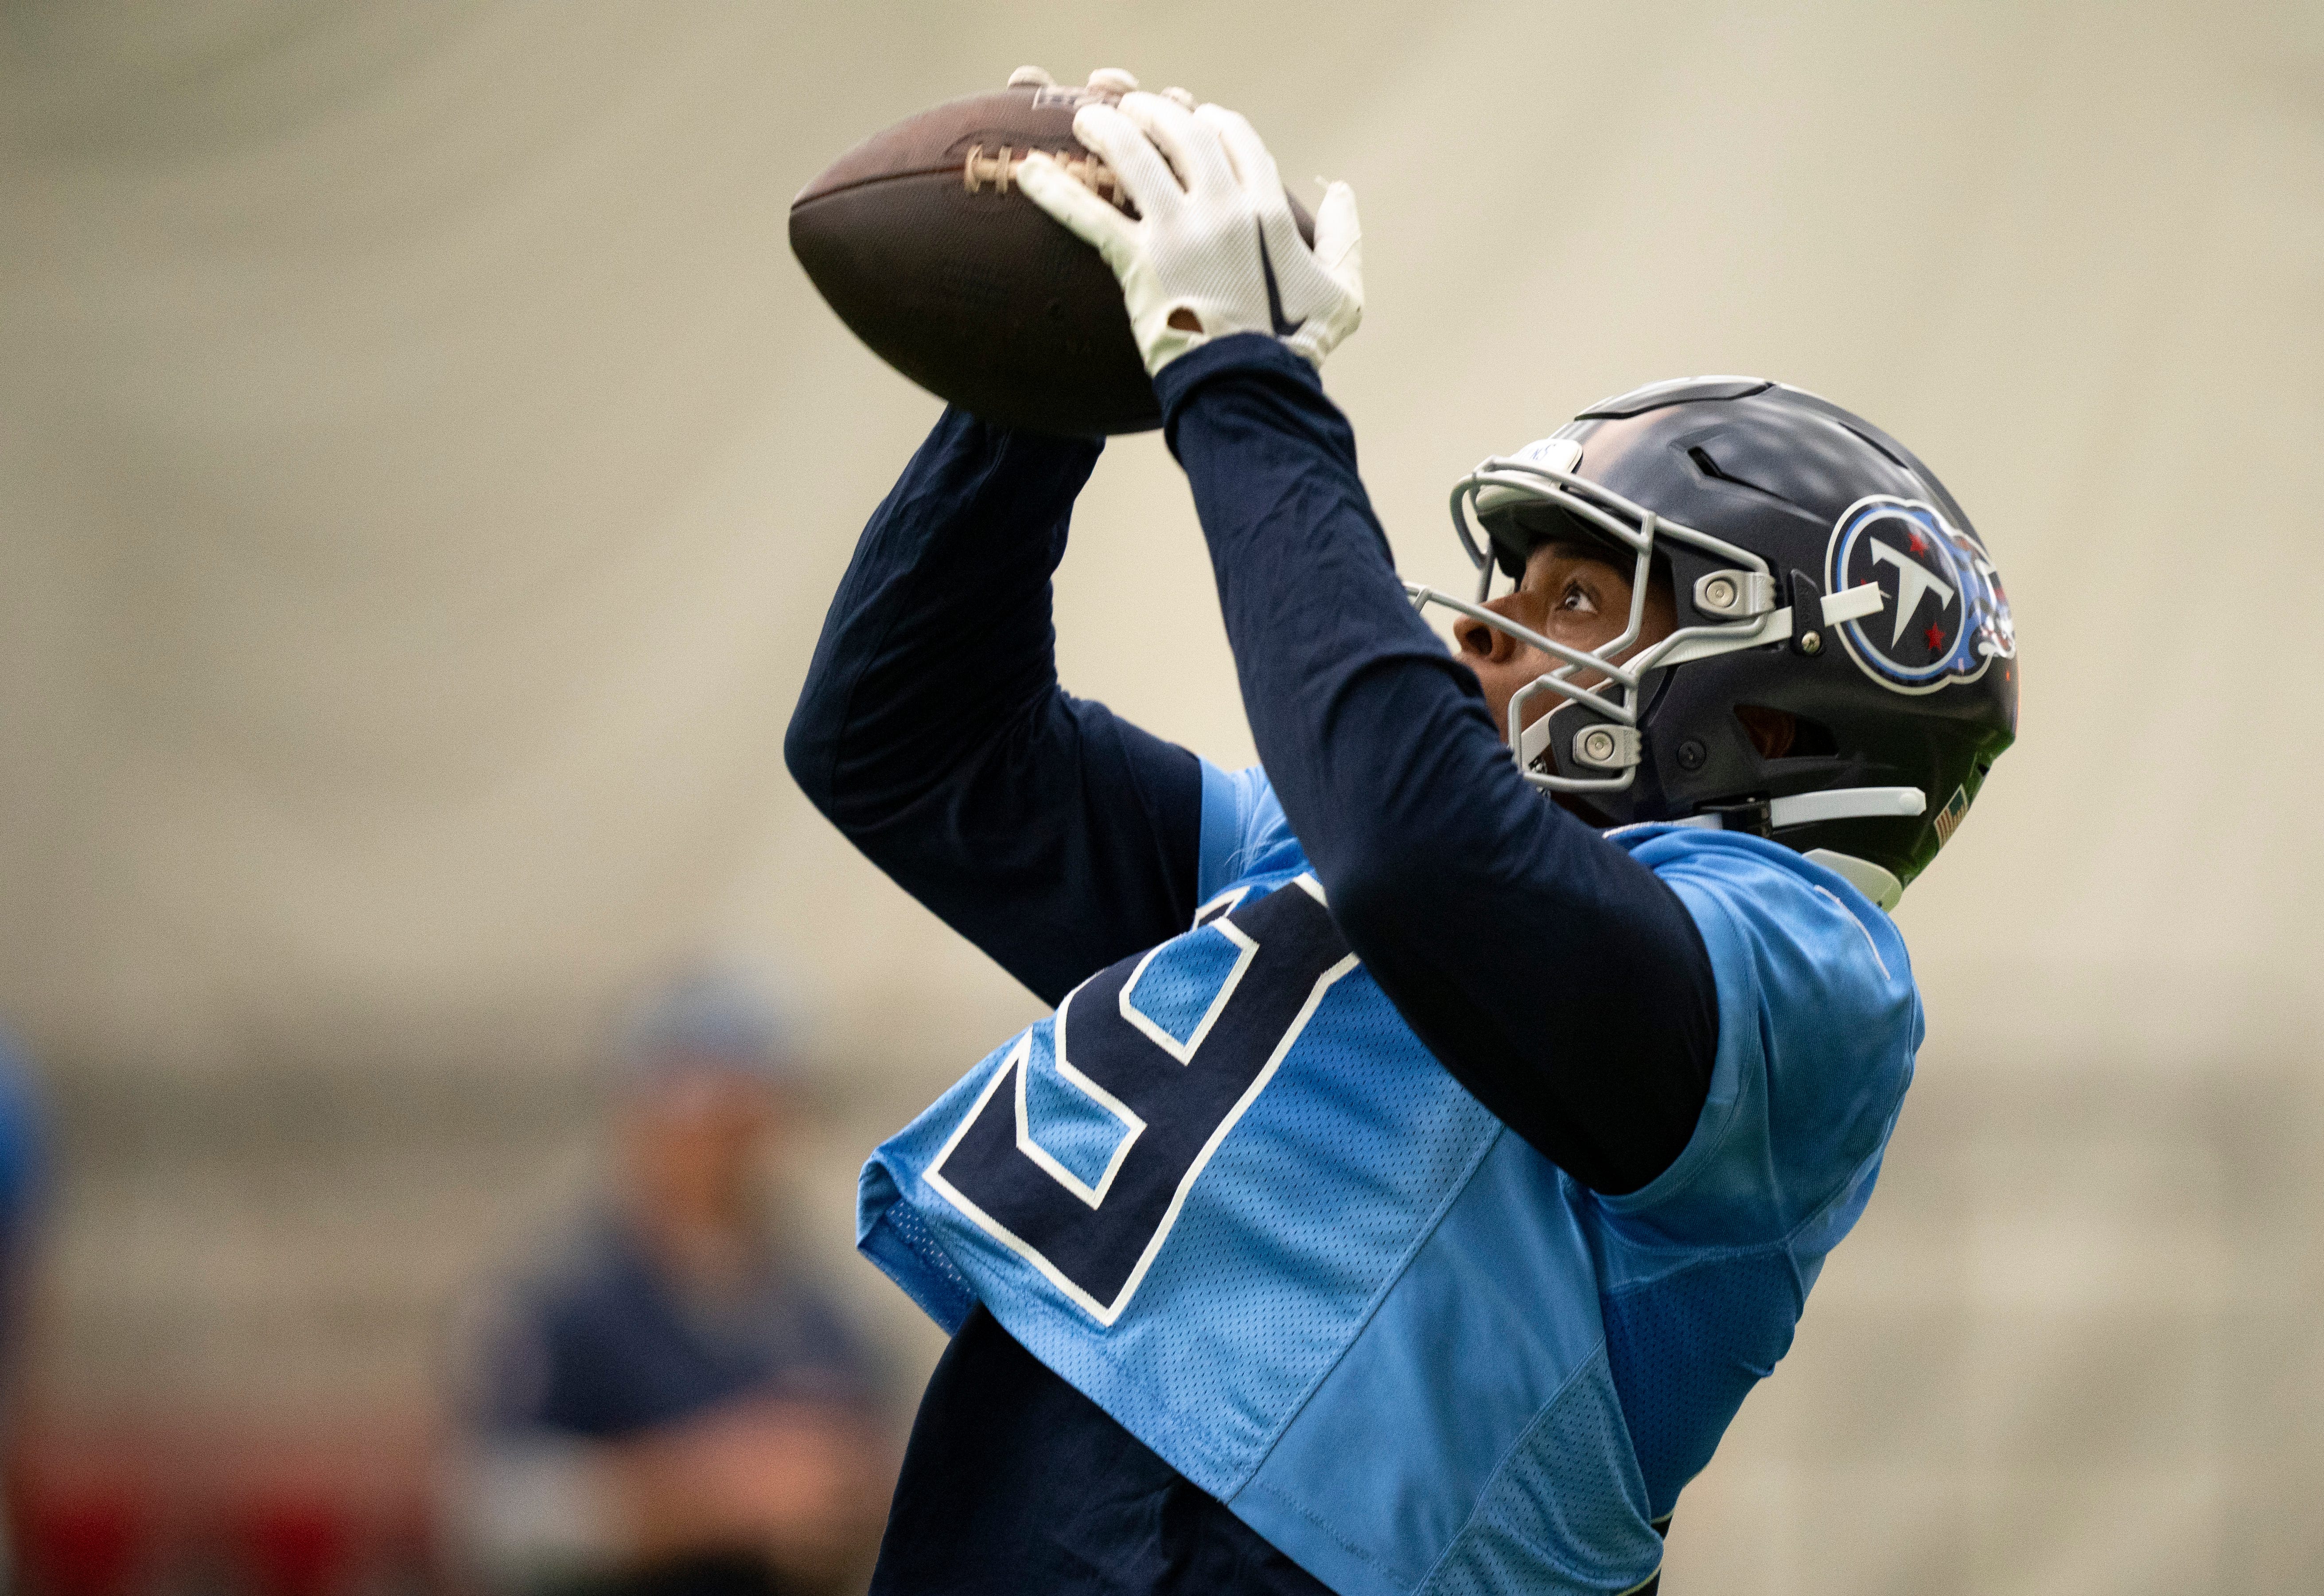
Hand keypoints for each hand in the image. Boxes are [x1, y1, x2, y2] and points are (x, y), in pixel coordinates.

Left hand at [1015, 92, 1361, 374]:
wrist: (1251, 391)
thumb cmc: (1296, 349)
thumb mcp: (1342, 295)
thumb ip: (1344, 239)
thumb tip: (1338, 190)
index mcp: (1267, 209)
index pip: (1236, 139)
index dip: (1211, 120)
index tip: (1192, 116)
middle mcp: (1223, 209)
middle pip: (1184, 133)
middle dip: (1155, 110)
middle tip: (1129, 107)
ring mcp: (1179, 234)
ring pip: (1135, 156)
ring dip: (1106, 127)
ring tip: (1084, 118)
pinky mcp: (1139, 264)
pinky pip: (1089, 215)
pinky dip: (1053, 190)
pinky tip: (1025, 169)